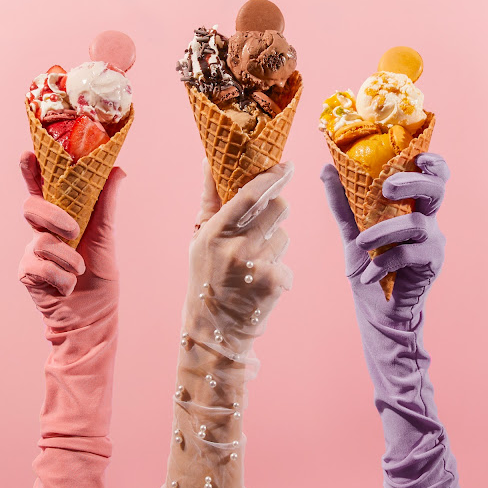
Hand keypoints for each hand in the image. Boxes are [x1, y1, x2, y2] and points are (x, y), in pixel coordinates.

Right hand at [18, 151, 124, 328]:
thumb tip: (118, 168)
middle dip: (54, 217)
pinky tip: (67, 287)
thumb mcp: (106, 238)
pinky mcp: (26, 272)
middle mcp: (43, 232)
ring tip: (79, 273)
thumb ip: (106, 204)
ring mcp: (32, 251)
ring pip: (42, 242)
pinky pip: (40, 266)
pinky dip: (62, 279)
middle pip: (32, 208)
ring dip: (70, 261)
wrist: (93, 317)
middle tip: (73, 231)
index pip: (44, 190)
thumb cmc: (100, 278)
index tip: (29, 153)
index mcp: (62, 219)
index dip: (33, 171)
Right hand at [186, 160, 293, 347]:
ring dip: (275, 244)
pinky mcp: (273, 283)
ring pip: (285, 236)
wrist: (213, 329)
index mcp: (214, 231)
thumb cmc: (205, 276)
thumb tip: (209, 159)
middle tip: (261, 226)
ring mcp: (255, 265)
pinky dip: (278, 271)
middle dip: (276, 211)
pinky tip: (259, 283)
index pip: (251, 193)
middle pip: (279, 208)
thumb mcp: (199, 238)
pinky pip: (287, 262)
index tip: (287, 165)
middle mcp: (235, 246)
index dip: (272, 176)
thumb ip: (209, 198)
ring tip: (253, 263)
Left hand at [320, 153, 448, 322]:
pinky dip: (384, 262)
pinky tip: (369, 273)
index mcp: (411, 205)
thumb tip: (326, 168)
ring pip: (416, 224)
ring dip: (383, 231)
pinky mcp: (431, 264)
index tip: (419, 157)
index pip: (433, 177)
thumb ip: (342, 200)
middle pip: (435, 190)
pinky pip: (409, 254)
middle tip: (386, 188)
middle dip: (412, 182)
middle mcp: (427, 219)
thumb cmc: (368, 264)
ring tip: (361, 243)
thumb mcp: (351, 230)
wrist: (376, 307)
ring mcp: (432, 241)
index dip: (433, 163)